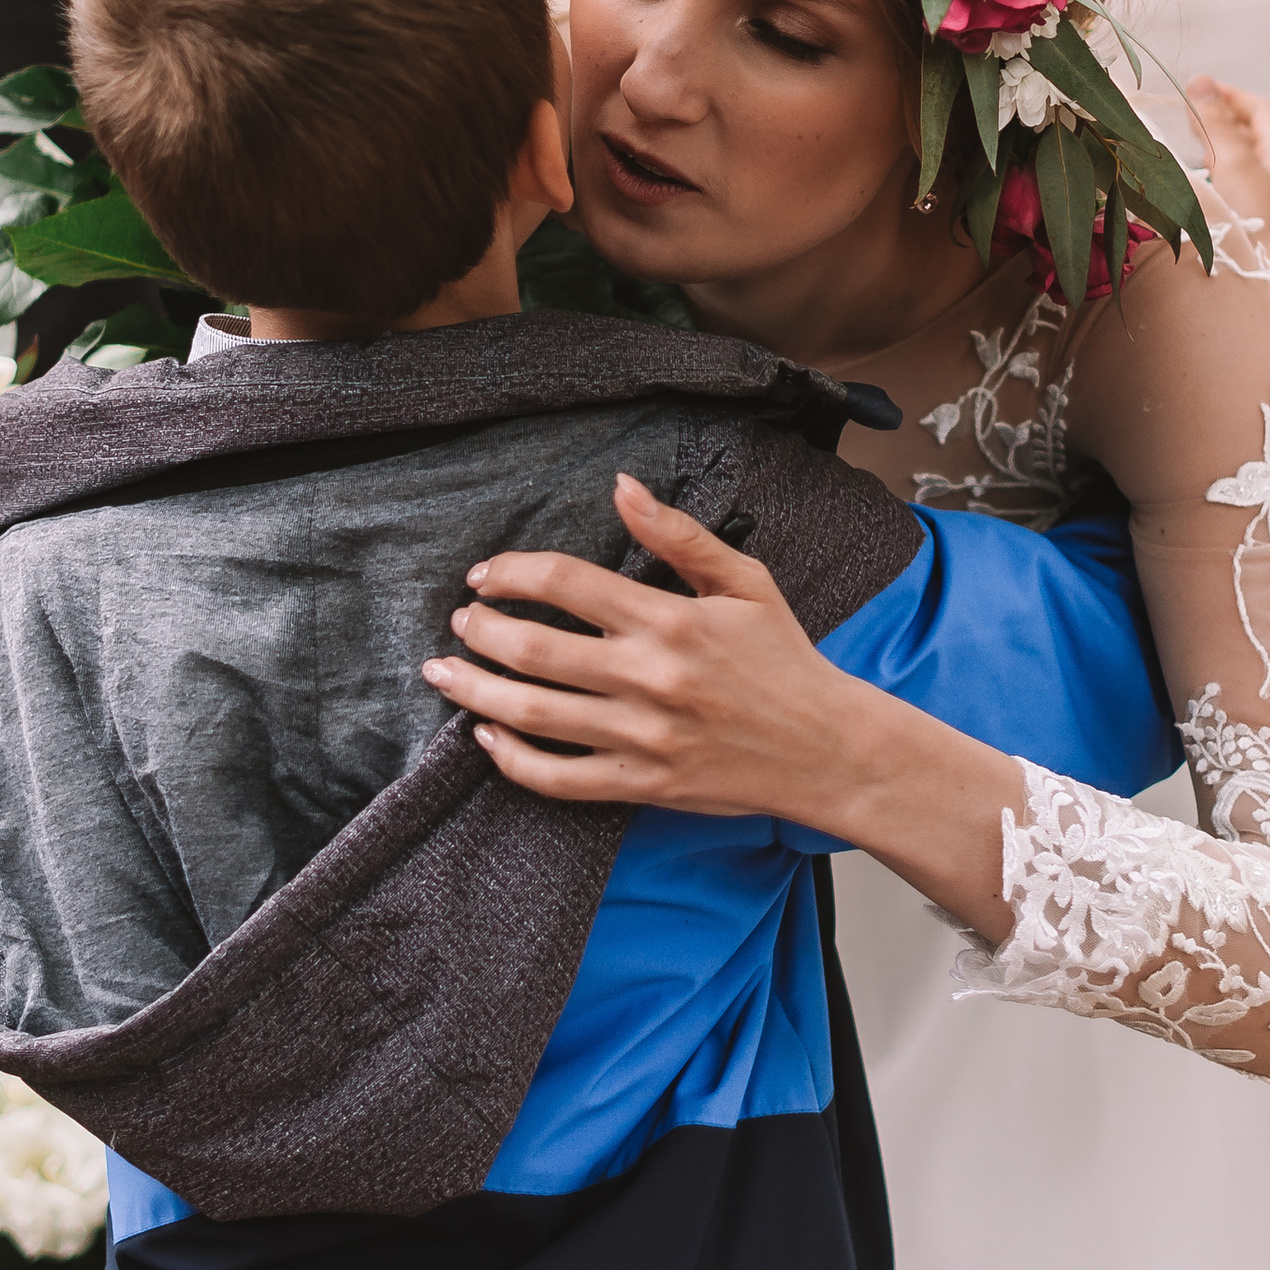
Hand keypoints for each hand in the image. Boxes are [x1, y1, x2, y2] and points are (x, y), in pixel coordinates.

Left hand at [424, 475, 1022, 933]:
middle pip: (536, 651)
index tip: (488, 575)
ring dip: (476, 691)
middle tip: (460, 620)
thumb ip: (679, 534)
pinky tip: (487, 736)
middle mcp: (649, 679)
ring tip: (443, 673)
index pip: (568, 584)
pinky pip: (558, 779)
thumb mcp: (744, 582)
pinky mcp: (641, 784)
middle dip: (482, 631)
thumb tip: (622, 485)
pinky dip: (512, 760)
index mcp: (670, 620)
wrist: (826, 749)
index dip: (514, 574)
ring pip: (534, 715)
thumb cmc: (784, 659)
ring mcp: (642, 737)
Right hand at [1191, 76, 1269, 291]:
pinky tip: (1206, 197)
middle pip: (1258, 140)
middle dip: (1225, 123)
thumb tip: (1201, 80)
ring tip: (1193, 153)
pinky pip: (1246, 197)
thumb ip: (1216, 124)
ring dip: (1222, 155)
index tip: (1201, 88)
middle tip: (1190, 117)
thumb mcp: (1235, 165)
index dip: (1232, 96)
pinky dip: (1224, 186)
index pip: (1263, 112)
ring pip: (1251, 171)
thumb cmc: (1261, 223)